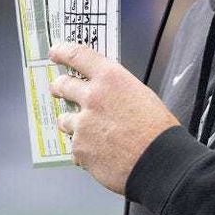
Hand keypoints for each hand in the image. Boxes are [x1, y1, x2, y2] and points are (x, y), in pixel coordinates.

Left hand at [48, 42, 179, 193]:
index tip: (55, 52)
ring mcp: (82, 125)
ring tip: (91, 132)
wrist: (159, 162)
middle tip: (58, 89)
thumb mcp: (141, 95)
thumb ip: (117, 90)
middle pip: (63, 86)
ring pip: (65, 120)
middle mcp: (92, 97)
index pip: (77, 55)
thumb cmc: (157, 130)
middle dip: (59, 87)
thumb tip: (106, 93)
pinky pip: (75, 147)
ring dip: (73, 123)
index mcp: (110, 79)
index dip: (62, 52)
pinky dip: (84, 149)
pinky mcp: (79, 149)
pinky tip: (101, 152)